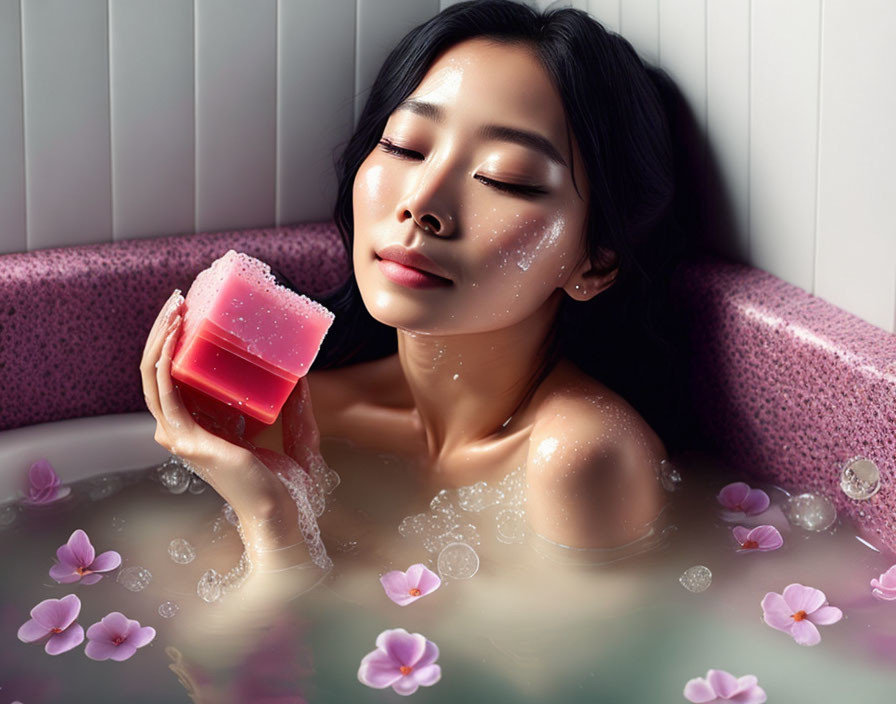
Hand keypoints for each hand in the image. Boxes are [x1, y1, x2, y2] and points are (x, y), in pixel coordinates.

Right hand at [140, 290, 308, 561]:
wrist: (282, 516)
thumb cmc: (286, 486)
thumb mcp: (294, 434)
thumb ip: (296, 406)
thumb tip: (301, 373)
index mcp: (203, 426)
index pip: (178, 378)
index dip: (179, 343)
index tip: (194, 310)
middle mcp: (184, 429)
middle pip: (159, 371)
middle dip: (164, 330)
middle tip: (179, 297)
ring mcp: (181, 435)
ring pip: (154, 375)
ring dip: (160, 336)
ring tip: (175, 305)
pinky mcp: (188, 438)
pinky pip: (165, 389)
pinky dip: (165, 357)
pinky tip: (175, 333)